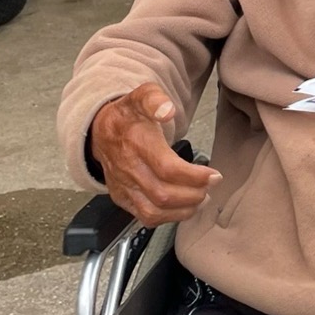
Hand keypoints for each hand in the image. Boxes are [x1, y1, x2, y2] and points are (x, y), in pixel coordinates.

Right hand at [90, 82, 220, 223]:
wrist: (100, 131)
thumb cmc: (128, 115)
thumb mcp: (141, 95)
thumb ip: (155, 98)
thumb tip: (167, 110)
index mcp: (136, 143)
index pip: (167, 168)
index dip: (194, 177)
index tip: (214, 175)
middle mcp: (128, 168)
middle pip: (163, 194)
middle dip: (193, 195)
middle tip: (210, 187)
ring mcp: (123, 186)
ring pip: (154, 211)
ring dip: (183, 210)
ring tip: (201, 199)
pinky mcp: (122, 198)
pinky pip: (145, 218)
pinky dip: (168, 218)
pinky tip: (183, 208)